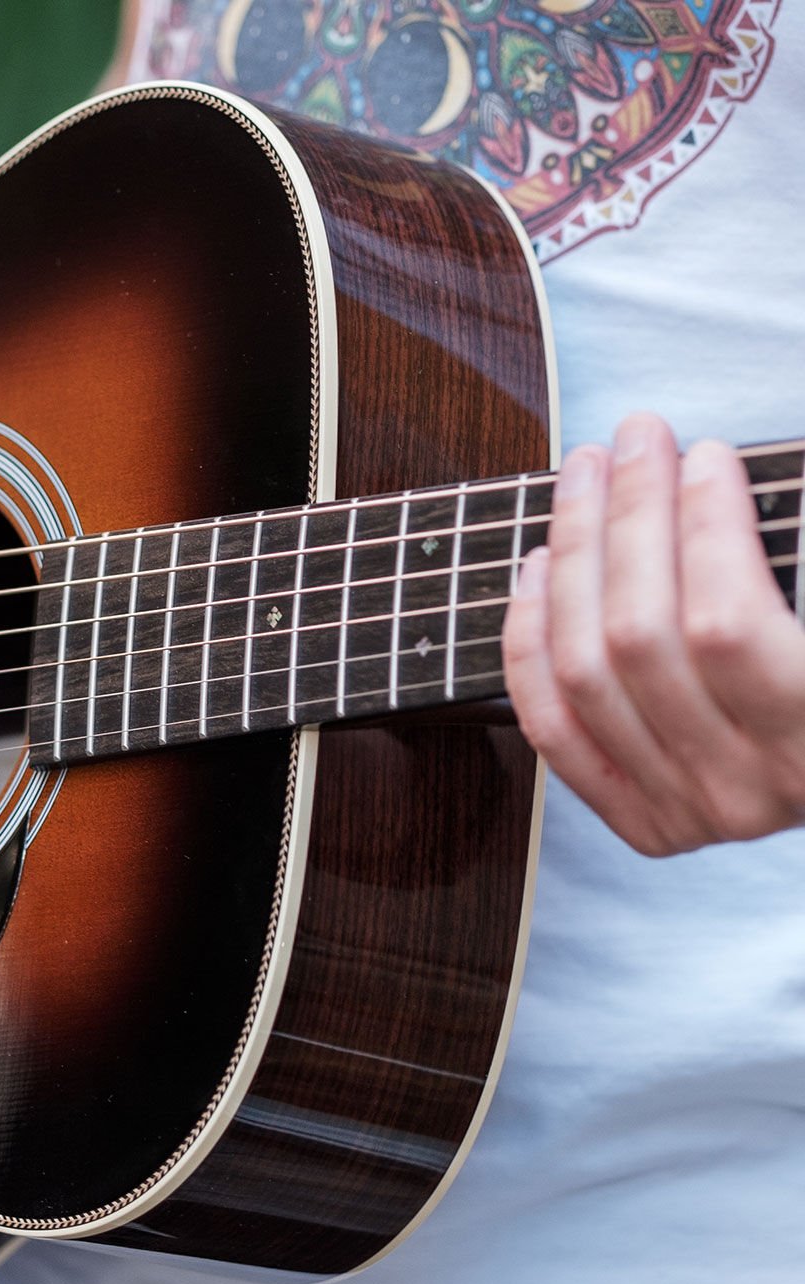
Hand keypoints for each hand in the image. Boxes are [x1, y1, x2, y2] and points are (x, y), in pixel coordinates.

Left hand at [502, 412, 804, 855]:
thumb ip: (784, 565)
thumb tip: (710, 476)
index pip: (725, 624)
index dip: (705, 528)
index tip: (705, 453)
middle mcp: (742, 791)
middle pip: (640, 637)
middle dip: (629, 519)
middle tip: (633, 439)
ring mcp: (682, 809)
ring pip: (584, 672)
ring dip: (574, 560)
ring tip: (583, 479)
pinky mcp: (636, 817)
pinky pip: (551, 724)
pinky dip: (531, 642)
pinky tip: (538, 567)